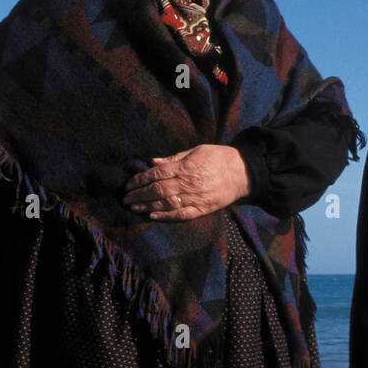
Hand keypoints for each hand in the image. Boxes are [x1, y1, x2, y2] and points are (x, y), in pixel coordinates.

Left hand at [122, 144, 251, 220]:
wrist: (242, 173)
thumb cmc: (218, 157)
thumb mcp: (196, 150)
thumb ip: (174, 158)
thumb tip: (152, 162)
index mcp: (185, 167)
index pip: (156, 174)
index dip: (139, 180)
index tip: (128, 184)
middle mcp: (188, 183)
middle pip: (157, 190)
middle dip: (138, 195)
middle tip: (125, 198)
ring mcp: (195, 198)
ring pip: (166, 204)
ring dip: (146, 206)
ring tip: (133, 207)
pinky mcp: (202, 209)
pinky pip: (181, 215)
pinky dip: (165, 216)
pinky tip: (152, 216)